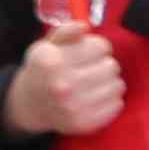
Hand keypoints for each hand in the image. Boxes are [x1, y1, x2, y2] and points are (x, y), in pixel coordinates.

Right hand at [3, 27, 125, 139]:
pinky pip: (117, 104)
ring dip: (108, 82)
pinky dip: (110, 100)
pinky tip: (95, 97)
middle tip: (91, 69)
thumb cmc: (43, 70)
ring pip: (117, 85)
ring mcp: (74, 107)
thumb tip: (84, 26)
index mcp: (52, 62)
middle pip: (112, 66)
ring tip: (94, 83)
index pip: (100, 46)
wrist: (30, 105)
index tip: (88, 52)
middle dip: (103, 64)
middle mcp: (63, 86)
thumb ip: (65, 31)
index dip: (96, 47)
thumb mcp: (46, 45)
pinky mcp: (85, 123)